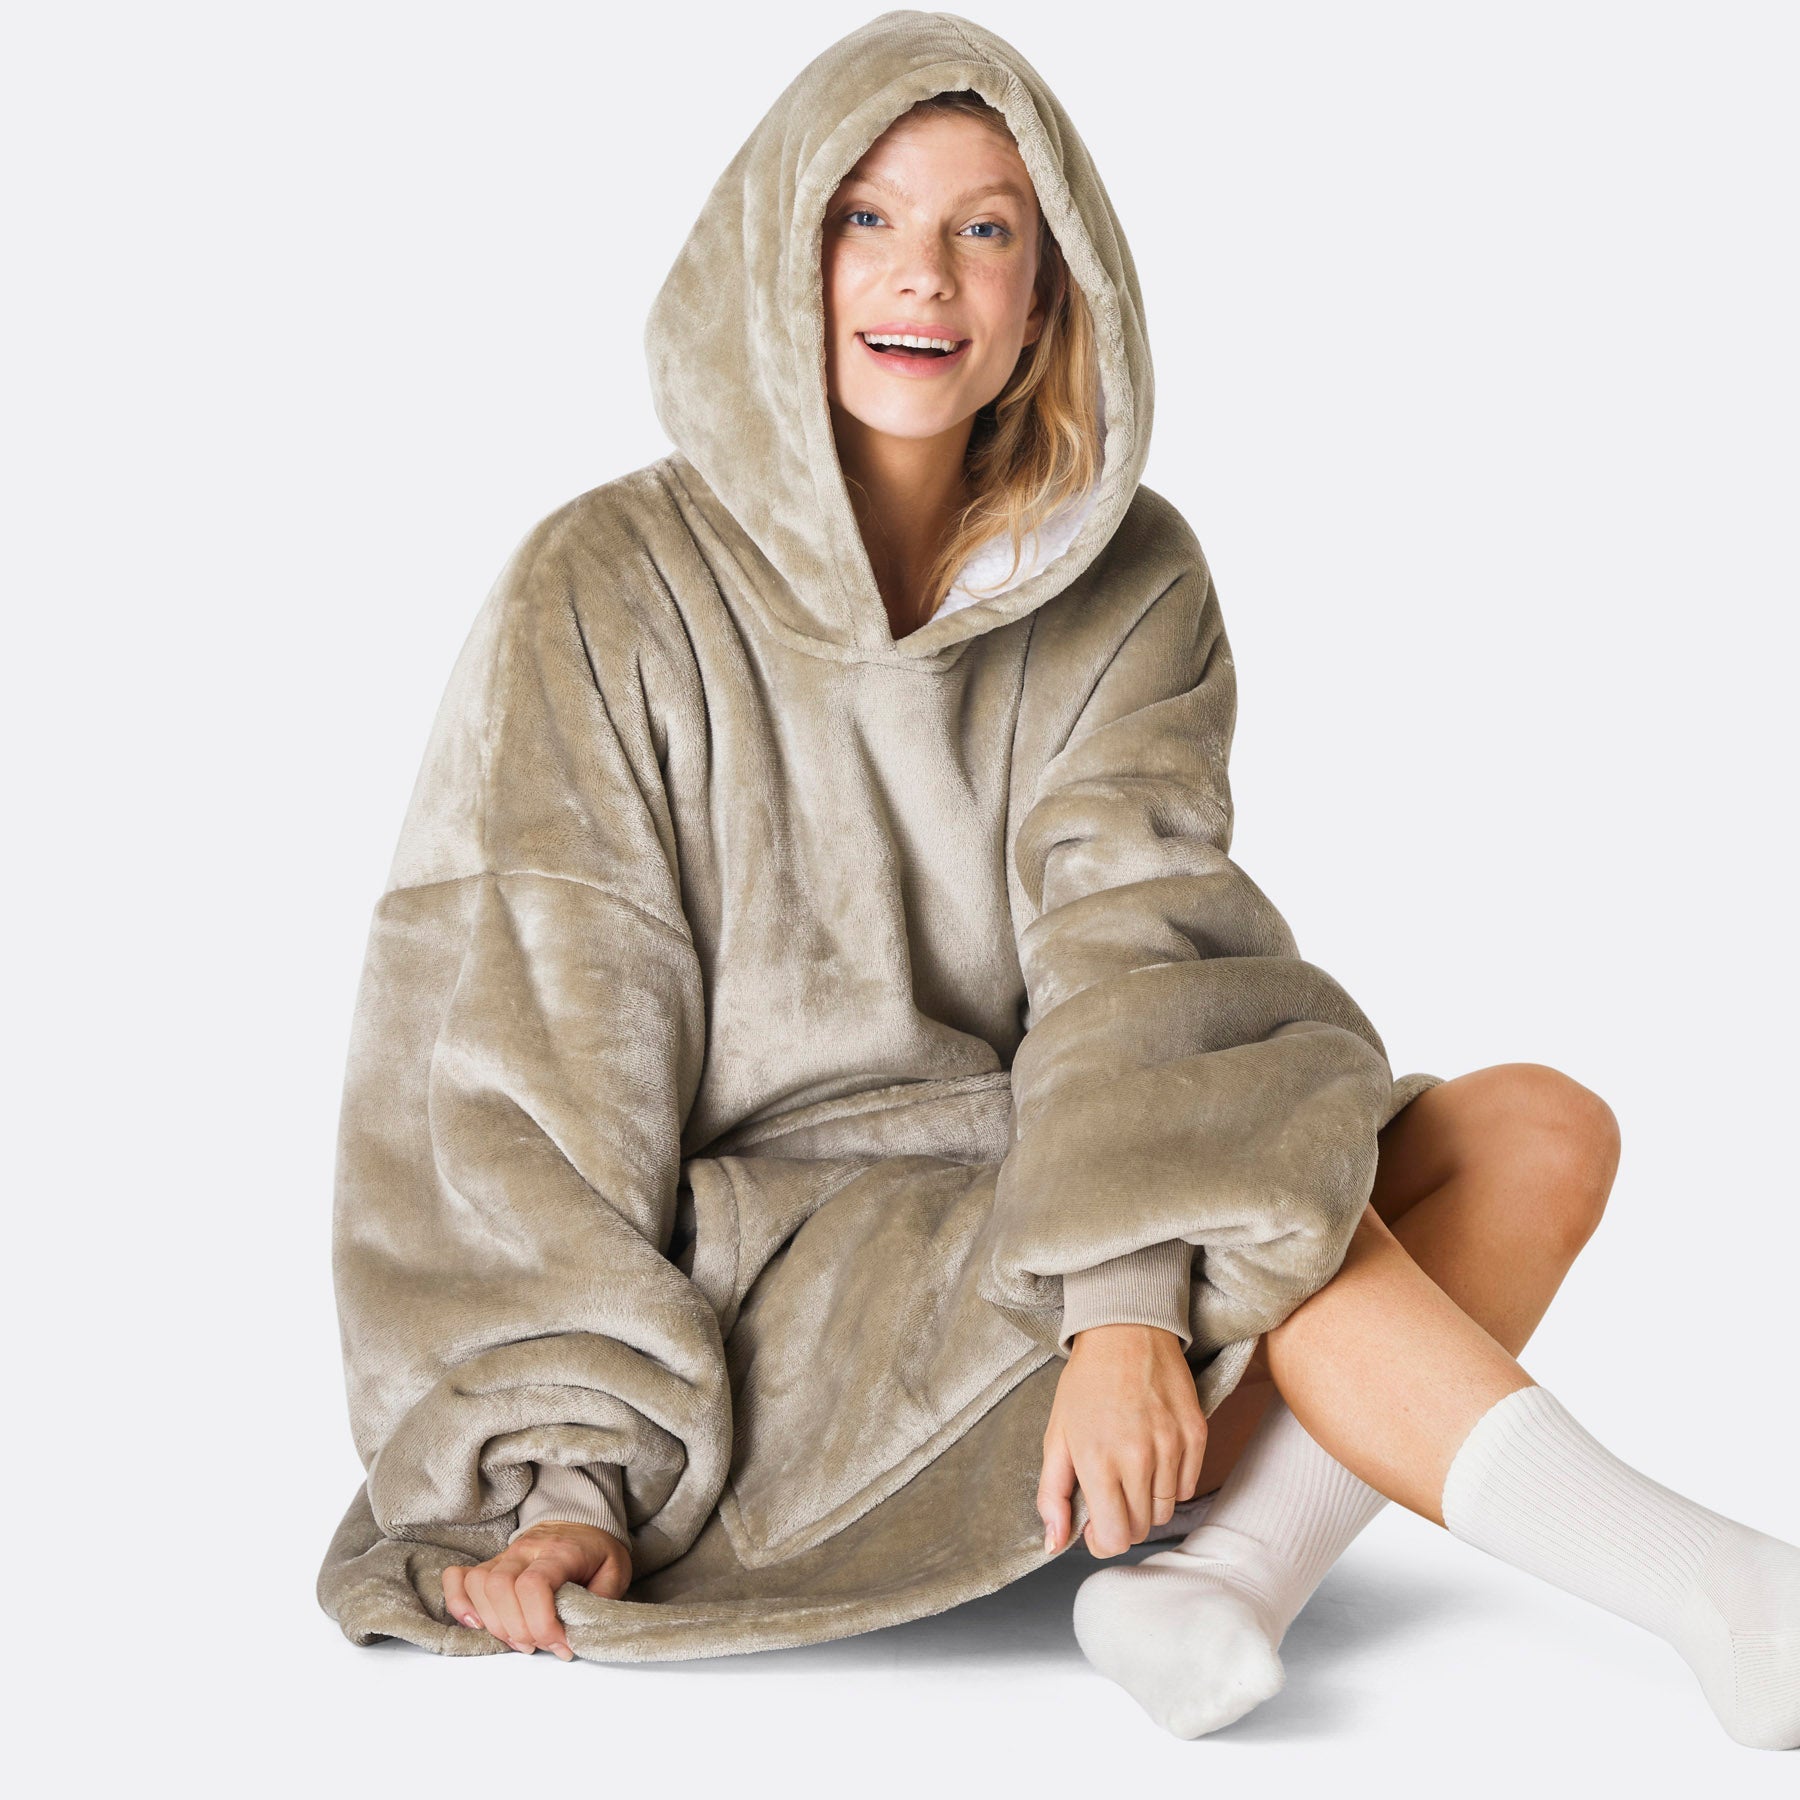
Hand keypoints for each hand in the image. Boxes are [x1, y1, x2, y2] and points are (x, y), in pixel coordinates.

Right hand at [441, 1521, 632, 1659]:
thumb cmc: (598, 1554)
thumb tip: (576, 1636)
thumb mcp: (615, 1573)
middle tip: (541, 1644)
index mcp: (560, 1550)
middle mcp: (527, 1550)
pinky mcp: (491, 1565)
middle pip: (501, 1588)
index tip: (560, 1644)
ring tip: (519, 1640)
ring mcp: (505, 1555)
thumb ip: (599, 1602)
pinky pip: (459, 1577)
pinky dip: (459, 1603)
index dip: (541, 1623)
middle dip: (518, 1629)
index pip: (534, 1585)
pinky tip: (476, 1624)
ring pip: (478, 1584)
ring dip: (494, 1623)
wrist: (582, 1524)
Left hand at [1038, 1322, 1207, 1558]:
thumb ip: (1052, 1495)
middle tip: (1109, 1493)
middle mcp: (1137, 1457)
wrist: (1126, 1332)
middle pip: (1139, 1528)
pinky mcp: (1196, 1434)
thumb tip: (1053, 1545)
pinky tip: (1154, 1457)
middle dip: (1121, 1520)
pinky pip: (1187, 1486)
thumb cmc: (1086, 1384)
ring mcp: (1171, 1446)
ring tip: (1130, 1470)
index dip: (1101, 1541)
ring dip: (1145, 1502)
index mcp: (1096, 1460)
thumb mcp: (1056, 1436)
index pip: (1112, 1538)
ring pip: (1165, 1510)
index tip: (1094, 1527)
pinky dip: (1171, 1483)